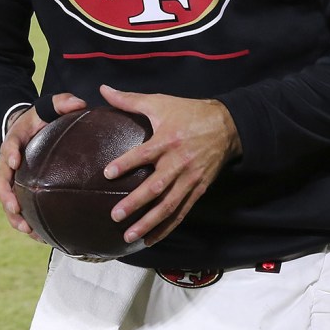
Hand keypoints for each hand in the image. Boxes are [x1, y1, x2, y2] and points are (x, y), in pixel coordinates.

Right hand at [0, 92, 86, 238]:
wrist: (24, 130)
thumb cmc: (40, 119)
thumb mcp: (49, 106)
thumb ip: (63, 102)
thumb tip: (80, 104)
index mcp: (14, 141)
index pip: (8, 148)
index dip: (10, 155)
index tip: (15, 162)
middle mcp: (7, 163)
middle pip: (0, 182)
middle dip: (6, 196)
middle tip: (15, 208)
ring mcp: (11, 179)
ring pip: (7, 200)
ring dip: (14, 216)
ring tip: (27, 230)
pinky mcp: (18, 191)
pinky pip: (18, 209)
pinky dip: (26, 223)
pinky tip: (40, 237)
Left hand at [99, 84, 241, 248]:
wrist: (226, 125)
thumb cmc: (188, 113)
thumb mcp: (160, 102)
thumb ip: (129, 100)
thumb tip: (103, 89)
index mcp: (168, 139)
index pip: (144, 154)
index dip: (126, 163)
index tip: (107, 174)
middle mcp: (179, 162)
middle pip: (156, 186)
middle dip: (136, 203)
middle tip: (115, 215)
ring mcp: (190, 178)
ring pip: (169, 205)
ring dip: (149, 222)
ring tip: (129, 236)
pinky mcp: (198, 189)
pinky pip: (181, 212)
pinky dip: (166, 228)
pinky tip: (150, 239)